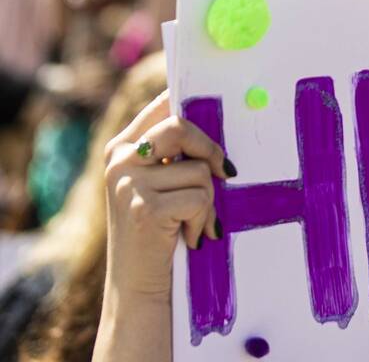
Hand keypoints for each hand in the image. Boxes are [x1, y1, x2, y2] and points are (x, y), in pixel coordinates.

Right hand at [102, 92, 233, 297]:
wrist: (137, 287)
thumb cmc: (159, 234)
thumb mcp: (158, 186)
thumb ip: (175, 155)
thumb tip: (219, 122)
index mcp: (122, 148)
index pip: (161, 105)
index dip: (191, 103)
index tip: (219, 103)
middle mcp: (119, 160)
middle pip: (181, 127)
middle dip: (211, 151)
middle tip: (226, 173)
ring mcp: (128, 183)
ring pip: (199, 169)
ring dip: (208, 201)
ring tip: (193, 222)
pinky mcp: (145, 208)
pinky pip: (200, 198)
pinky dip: (204, 220)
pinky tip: (189, 236)